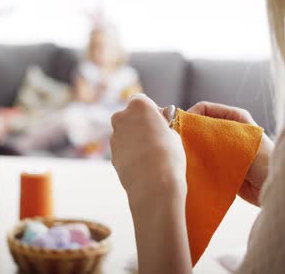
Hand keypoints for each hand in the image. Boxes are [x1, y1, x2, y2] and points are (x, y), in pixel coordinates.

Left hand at [110, 94, 186, 208]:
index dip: (152, 111)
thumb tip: (159, 124)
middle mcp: (121, 117)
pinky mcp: (111, 154)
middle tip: (156, 137)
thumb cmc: (169, 155)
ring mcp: (114, 136)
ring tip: (151, 154)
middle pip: (130, 116)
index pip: (141, 100)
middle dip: (140, 123)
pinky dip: (131, 152)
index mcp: (138, 106)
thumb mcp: (173, 133)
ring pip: (125, 133)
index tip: (161, 122)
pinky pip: (123, 148)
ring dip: (135, 139)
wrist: (154, 184)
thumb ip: (162, 124)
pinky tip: (144, 164)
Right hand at [188, 102, 273, 205]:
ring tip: (182, 156)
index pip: (204, 109)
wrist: (274, 187)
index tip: (179, 128)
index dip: (190, 116)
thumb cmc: (262, 160)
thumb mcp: (235, 140)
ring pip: (199, 144)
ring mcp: (224, 148)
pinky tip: (190, 167)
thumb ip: (211, 132)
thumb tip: (185, 128)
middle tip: (176, 144)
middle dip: (187, 134)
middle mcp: (228, 130)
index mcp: (234, 116)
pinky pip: (204, 160)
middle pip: (199, 127)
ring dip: (190, 150)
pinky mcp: (222, 165)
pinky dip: (196, 163)